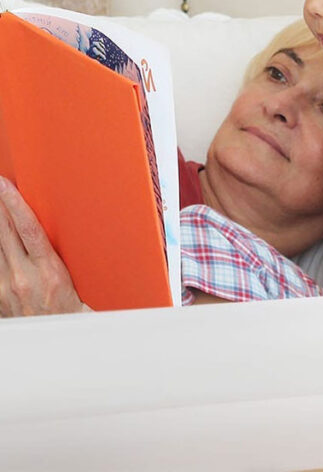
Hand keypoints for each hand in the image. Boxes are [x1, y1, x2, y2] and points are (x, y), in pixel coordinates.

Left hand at [0, 177, 88, 315]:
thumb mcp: (85, 291)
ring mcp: (6, 288)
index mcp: (50, 274)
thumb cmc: (72, 319)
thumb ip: (80, 269)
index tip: (7, 187)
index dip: (16, 205)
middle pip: (5, 233)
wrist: (51, 350)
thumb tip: (98, 249)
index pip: (29, 230)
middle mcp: (23, 279)